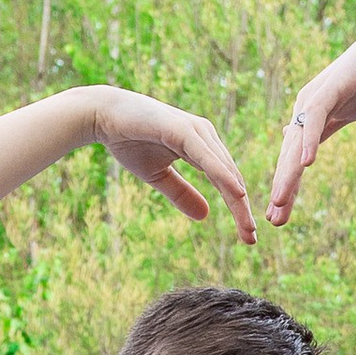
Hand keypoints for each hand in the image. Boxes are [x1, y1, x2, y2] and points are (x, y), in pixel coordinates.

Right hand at [91, 90, 256, 243]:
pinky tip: (236, 194)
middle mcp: (205, 136)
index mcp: (202, 146)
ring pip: (224, 171)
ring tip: (248, 226)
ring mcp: (196, 131)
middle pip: (231, 178)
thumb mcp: (158, 176)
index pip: (226, 181)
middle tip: (252, 239)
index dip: (237, 209)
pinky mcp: (184, 130)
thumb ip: (182, 194)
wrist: (103, 115)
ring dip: (238, 199)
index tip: (247, 236)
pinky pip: (208, 158)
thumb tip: (205, 216)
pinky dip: (223, 176)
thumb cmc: (130, 141)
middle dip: (242, 210)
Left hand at [269, 14, 355, 223]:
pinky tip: (308, 164)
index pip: (294, 159)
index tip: (279, 217)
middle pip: (289, 155)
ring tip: (280, 201)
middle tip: (273, 220)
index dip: (287, 188)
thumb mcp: (348, 108)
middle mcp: (307, 107)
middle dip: (282, 189)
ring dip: (288, 173)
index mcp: (310, 116)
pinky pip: (317, 117)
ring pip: (297, 141)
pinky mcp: (334, 86)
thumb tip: (305, 141)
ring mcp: (317, 96)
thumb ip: (326, 124)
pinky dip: (310, 140)